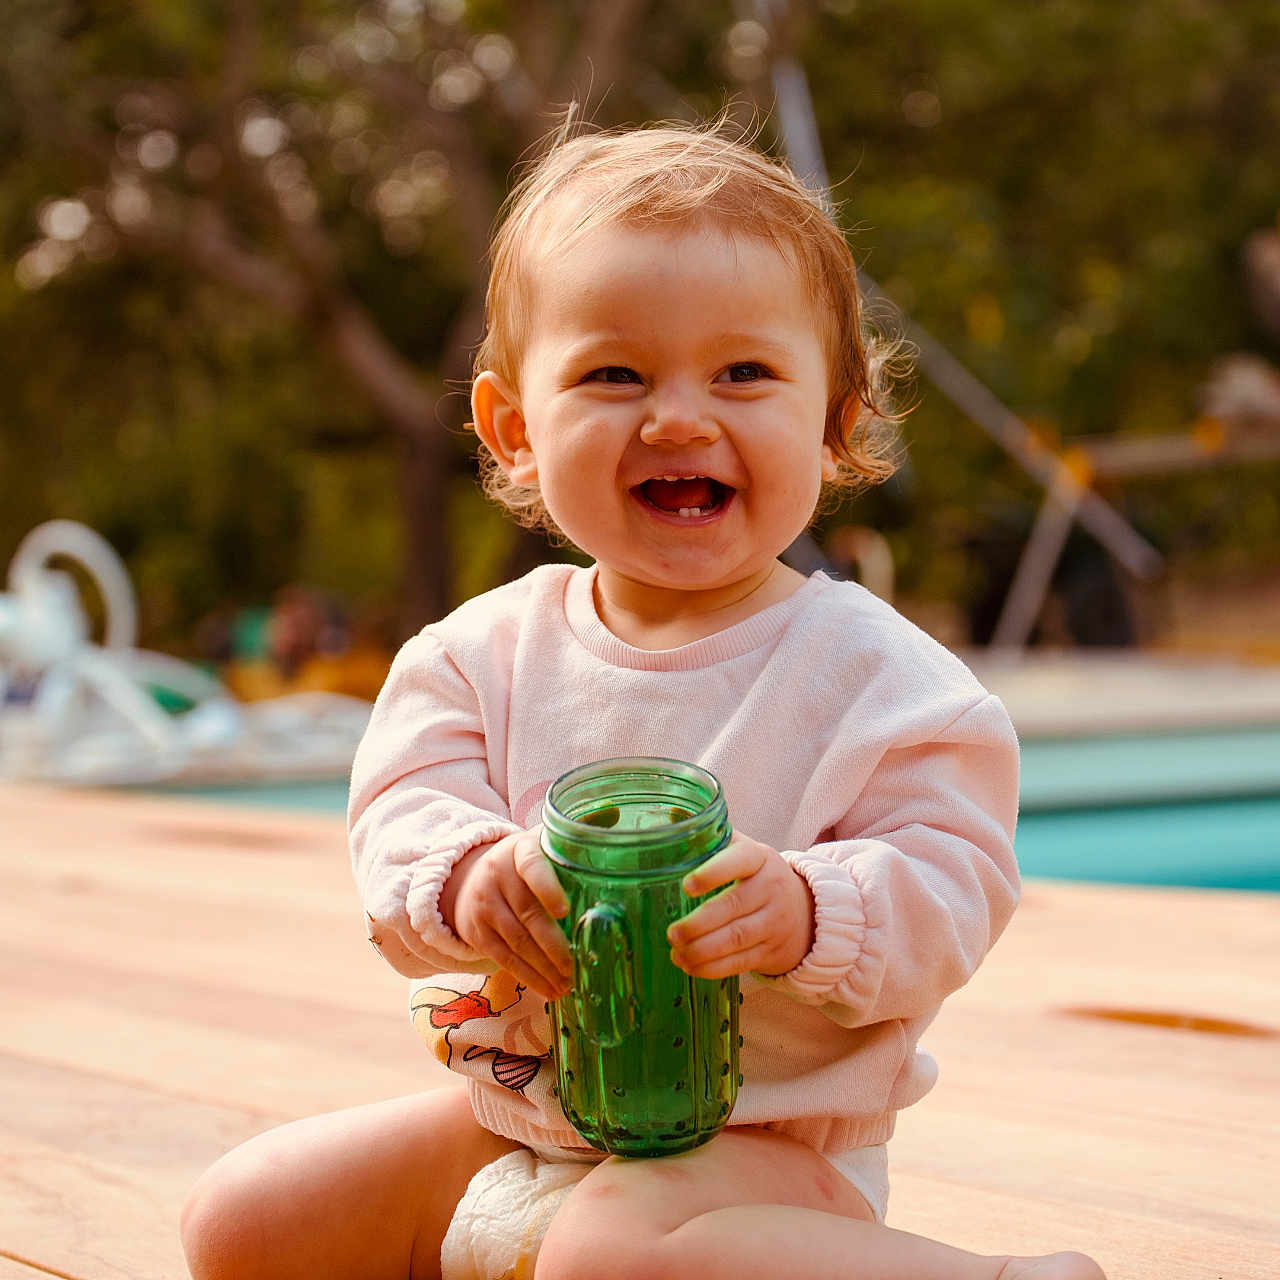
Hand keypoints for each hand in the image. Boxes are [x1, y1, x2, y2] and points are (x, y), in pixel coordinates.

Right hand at [443, 828, 572, 999]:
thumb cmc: (526, 860)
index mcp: (519, 850)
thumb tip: (616, 811)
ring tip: (569, 984)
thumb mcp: (545, 839)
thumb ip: (579, 828)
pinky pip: (503, 958)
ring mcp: (483, 905)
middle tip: (578, 964)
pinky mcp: (476, 931)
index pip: (532, 866)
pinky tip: (549, 989)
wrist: (471, 875)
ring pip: (516, 941)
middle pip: (527, 914)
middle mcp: (497, 875)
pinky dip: (528, 976)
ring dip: (544, 967)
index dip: (546, 887)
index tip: (565, 909)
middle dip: (554, 944)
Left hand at [665, 834, 814, 978]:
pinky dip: (713, 968)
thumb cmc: (756, 875)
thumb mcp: (742, 849)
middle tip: (672, 933)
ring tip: (676, 952)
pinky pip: (741, 962)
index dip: (714, 872)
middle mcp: (771, 888)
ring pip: (737, 938)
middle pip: (734, 907)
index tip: (687, 885)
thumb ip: (710, 834)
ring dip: (703, 950)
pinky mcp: (771, 950)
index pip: (739, 860)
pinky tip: (690, 967)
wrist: (804, 909)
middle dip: (700, 923)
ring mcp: (774, 921)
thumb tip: (670, 815)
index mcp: (759, 857)